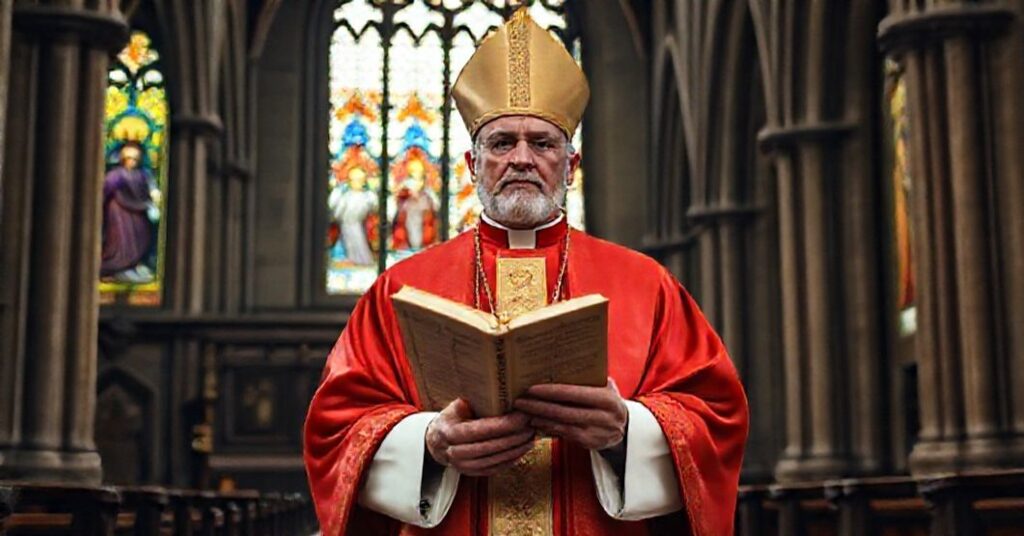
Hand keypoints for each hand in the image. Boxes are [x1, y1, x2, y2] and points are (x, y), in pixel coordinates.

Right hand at [425, 399, 535, 476]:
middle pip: (491, 446)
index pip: (481, 430)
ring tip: (532, 435)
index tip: (522, 415)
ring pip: (496, 459)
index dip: (504, 424)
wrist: (437, 442)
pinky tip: (523, 448)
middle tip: (532, 424)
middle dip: (515, 436)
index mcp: (450, 432)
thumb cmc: (452, 418)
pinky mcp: (473, 474)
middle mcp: (455, 452)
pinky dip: (512, 459)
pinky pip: (496, 468)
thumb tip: (500, 389)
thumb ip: (474, 401)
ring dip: (517, 448)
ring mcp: (464, 466)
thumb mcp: (456, 406)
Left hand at [512, 378, 627, 450]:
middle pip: (564, 411)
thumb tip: (562, 362)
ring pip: (562, 425)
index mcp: (607, 399)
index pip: (574, 393)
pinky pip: (564, 435)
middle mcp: (603, 417)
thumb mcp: (606, 386)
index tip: (531, 388)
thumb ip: (590, 377)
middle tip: (520, 401)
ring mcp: (597, 433)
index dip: (551, 391)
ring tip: (524, 411)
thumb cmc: (608, 400)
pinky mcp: (590, 444)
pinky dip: (548, 428)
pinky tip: (536, 422)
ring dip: (540, 418)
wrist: (626, 428)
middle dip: (539, 406)